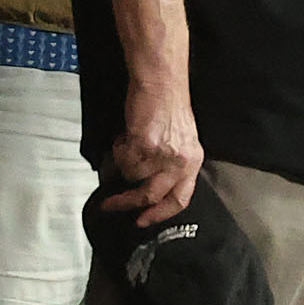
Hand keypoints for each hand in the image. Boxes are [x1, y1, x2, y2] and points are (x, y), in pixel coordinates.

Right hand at [103, 79, 201, 226]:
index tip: (142, 221)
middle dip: (127, 204)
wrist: (162, 83)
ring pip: (131, 176)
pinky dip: (118, 150)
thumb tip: (145, 187)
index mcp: (192, 162)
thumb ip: (170, 167)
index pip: (179, 199)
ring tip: (126, 145)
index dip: (159, 215)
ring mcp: (162, 154)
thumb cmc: (169, 108)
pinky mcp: (143, 144)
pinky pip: (122, 159)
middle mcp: (180, 161)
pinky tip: (125, 136)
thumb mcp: (180, 143)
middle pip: (150, 196)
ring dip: (123, 164)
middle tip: (111, 205)